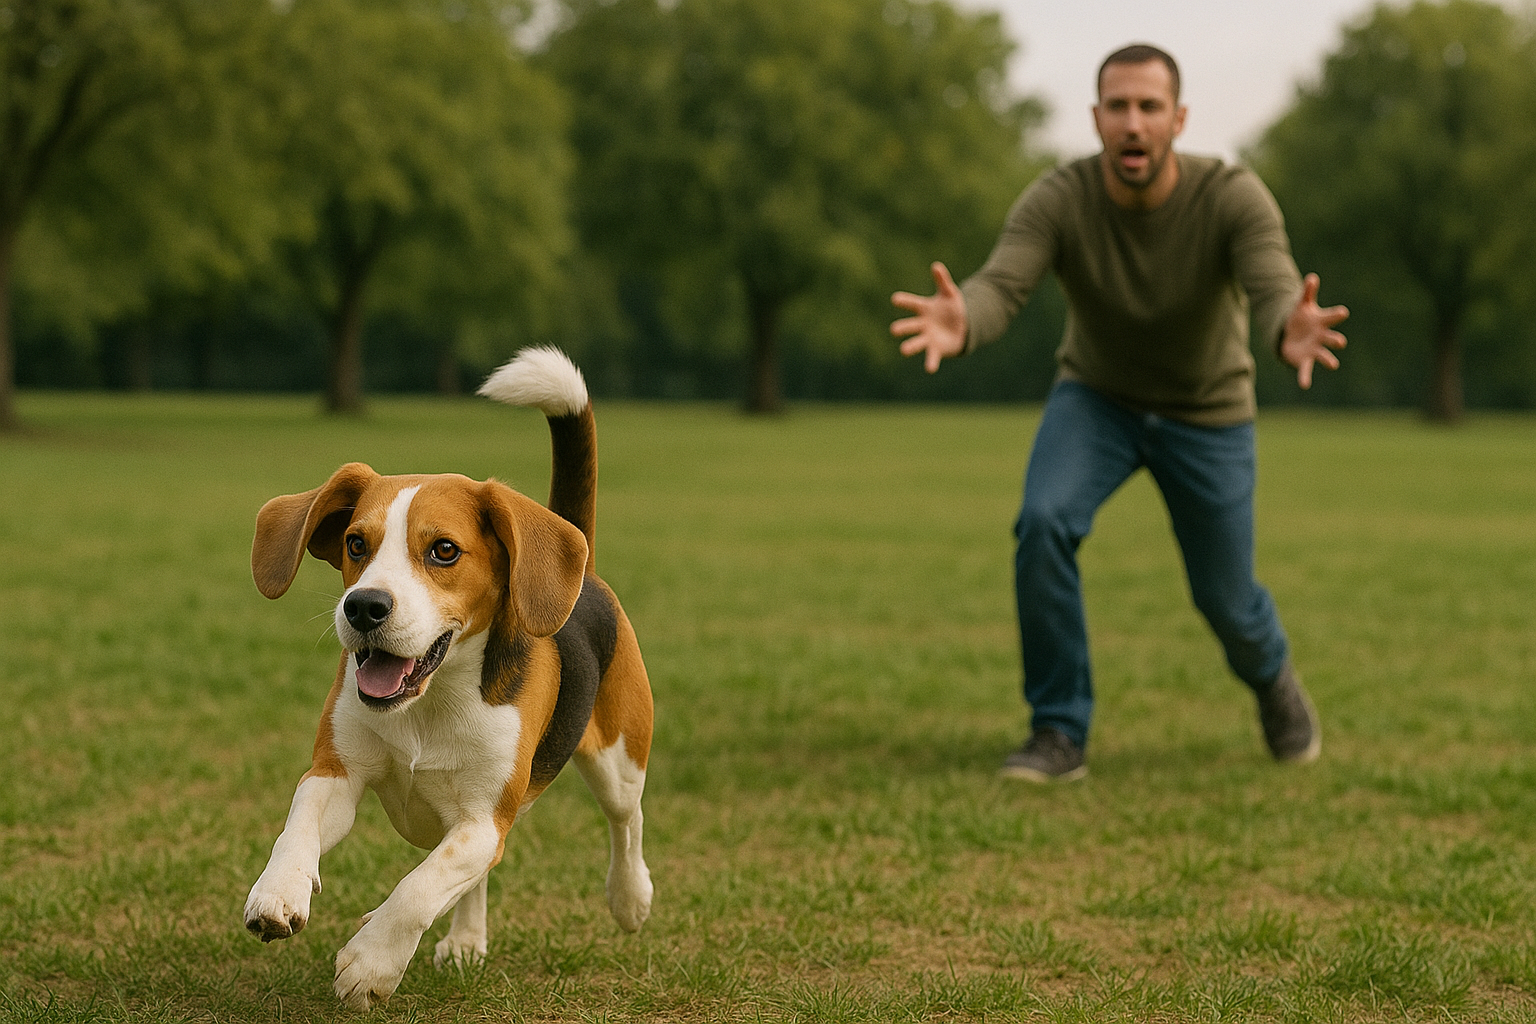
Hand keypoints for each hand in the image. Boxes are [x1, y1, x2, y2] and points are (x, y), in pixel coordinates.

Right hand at [891, 262, 967, 373]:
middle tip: (894, 330)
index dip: (904, 301)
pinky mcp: (936, 349)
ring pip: (916, 342)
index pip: (912, 304)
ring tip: (903, 350)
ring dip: (910, 346)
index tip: (895, 299)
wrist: (963, 326)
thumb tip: (936, 266)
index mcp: (924, 309)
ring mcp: (928, 338)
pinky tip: (930, 369)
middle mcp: (922, 324)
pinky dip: (930, 363)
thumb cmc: (952, 308)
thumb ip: (943, 280)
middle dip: (902, 328)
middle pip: (910, 326)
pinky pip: (932, 357)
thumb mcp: (950, 293)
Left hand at [1280, 273, 1347, 388]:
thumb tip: (1311, 277)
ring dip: (1328, 360)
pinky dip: (1305, 377)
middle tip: (1340, 342)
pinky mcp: (1304, 360)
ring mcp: (1314, 349)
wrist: (1291, 334)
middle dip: (1336, 340)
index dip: (1337, 314)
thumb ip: (1306, 292)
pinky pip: (1306, 369)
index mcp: (1322, 322)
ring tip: (1333, 364)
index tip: (1342, 312)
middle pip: (1332, 339)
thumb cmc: (1301, 318)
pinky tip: (1304, 385)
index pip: (1332, 317)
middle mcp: (1322, 337)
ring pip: (1323, 355)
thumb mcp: (1301, 305)